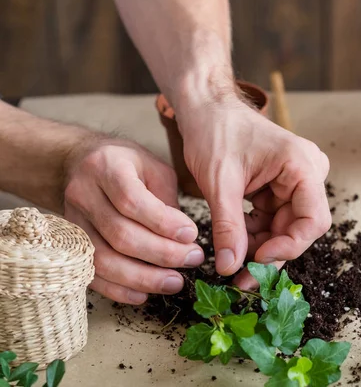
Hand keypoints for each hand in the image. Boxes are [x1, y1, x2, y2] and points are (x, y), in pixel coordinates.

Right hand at [64, 139, 203, 303]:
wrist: (81, 164)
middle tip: (192, 259)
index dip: (163, 223)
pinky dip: (119, 290)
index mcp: (107, 168)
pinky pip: (92, 275)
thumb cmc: (127, 166)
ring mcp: (72, 222)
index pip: (132, 201)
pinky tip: (144, 294)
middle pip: (120, 235)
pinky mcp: (71, 245)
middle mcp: (83, 194)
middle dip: (162, 253)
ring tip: (174, 282)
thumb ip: (167, 200)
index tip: (191, 235)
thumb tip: (184, 239)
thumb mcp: (154, 168)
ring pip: (104, 260)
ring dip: (143, 278)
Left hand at [176, 98, 330, 288]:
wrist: (206, 108)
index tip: (256, 263)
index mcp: (303, 166)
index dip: (288, 247)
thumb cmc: (214, 132)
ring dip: (261, 248)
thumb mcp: (219, 182)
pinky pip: (274, 220)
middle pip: (300, 228)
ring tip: (232, 264)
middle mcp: (307, 174)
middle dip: (270, 253)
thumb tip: (230, 268)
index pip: (313, 220)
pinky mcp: (281, 188)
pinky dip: (255, 235)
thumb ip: (228, 227)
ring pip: (286, 228)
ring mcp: (296, 181)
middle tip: (241, 279)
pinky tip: (235, 244)